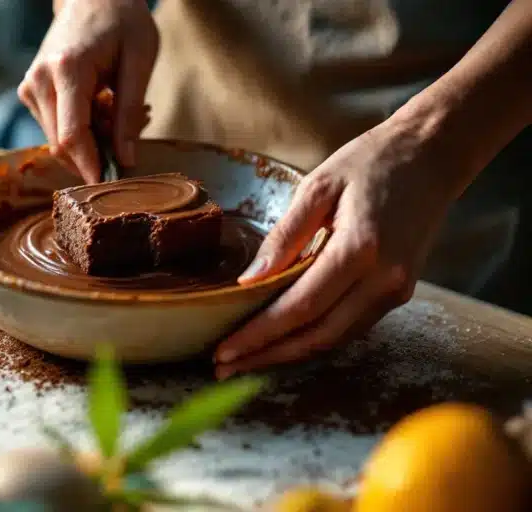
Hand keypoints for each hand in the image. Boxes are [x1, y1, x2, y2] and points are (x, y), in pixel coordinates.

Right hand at [18, 0, 157, 182]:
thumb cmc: (121, 21)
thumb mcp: (139, 60)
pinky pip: (54, 127)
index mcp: (66, 69)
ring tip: (118, 112)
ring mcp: (30, 87)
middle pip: (61, 144)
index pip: (72, 136)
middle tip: (130, 134)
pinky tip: (101, 107)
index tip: (109, 185)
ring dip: (90, 142)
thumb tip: (125, 159)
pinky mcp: (30, 92)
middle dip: (95, 154)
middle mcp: (39, 81)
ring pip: (57, 140)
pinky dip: (80, 130)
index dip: (89, 166)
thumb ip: (129, 112)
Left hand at [213, 118, 465, 378]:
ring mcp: (396, 291)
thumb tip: (248, 281)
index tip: (223, 352)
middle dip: (267, 356)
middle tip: (223, 367)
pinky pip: (350, 327)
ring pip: (335, 339)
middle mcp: (384, 280)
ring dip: (288, 353)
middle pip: (317, 336)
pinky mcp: (398, 293)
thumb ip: (284, 237)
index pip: (300, 308)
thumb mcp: (318, 187)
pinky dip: (313, 337)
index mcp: (361, 250)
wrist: (433, 155)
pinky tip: (281, 339)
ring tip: (244, 360)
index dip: (259, 335)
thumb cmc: (371, 162)